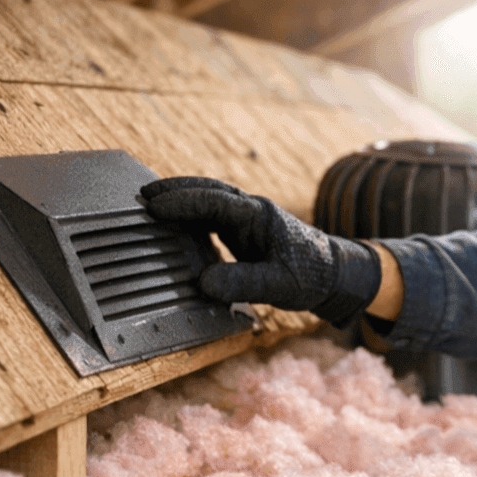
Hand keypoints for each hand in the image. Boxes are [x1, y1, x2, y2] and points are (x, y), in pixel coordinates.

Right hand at [141, 176, 379, 325]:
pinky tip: (174, 223)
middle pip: (209, 191)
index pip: (215, 202)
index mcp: (259, 216)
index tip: (153, 206)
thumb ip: (244, 282)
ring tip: (150, 204)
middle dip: (176, 191)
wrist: (334, 274)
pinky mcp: (246, 231)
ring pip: (210, 200)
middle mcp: (251, 212)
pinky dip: (191, 215)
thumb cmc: (311, 277)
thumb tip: (203, 283)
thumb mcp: (279, 285)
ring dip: (182, 199)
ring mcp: (248, 219)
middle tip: (142, 196)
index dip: (183, 202)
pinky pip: (213, 216)